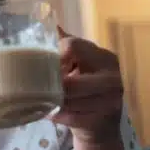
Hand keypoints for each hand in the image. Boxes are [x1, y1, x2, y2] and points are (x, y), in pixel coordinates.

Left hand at [50, 27, 123, 143]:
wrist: (102, 124)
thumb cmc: (87, 89)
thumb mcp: (81, 65)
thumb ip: (69, 47)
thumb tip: (53, 25)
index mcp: (104, 57)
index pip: (72, 46)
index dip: (51, 56)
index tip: (42, 65)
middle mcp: (112, 76)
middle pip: (69, 80)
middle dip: (50, 85)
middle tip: (37, 87)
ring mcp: (110, 99)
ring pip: (67, 100)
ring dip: (50, 102)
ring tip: (41, 100)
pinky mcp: (103, 119)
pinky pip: (69, 117)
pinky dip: (55, 115)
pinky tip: (51, 112)